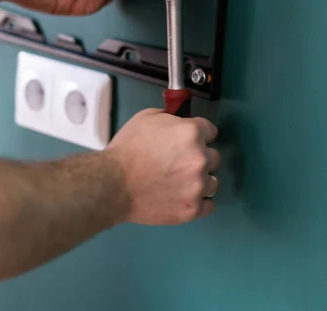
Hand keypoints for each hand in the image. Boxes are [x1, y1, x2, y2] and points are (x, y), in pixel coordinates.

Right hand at [107, 108, 220, 224]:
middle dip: (199, 157)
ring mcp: (198, 186)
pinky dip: (199, 201)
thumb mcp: (147, 117)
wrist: (113, 184)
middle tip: (179, 162)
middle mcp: (200, 158)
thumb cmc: (128, 147)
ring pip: (213, 182)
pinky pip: (208, 205)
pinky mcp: (192, 209)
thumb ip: (171, 118)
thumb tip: (180, 123)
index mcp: (192, 133)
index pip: (211, 131)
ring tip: (181, 183)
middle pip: (214, 157)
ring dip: (200, 180)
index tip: (188, 141)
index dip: (199, 135)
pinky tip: (184, 197)